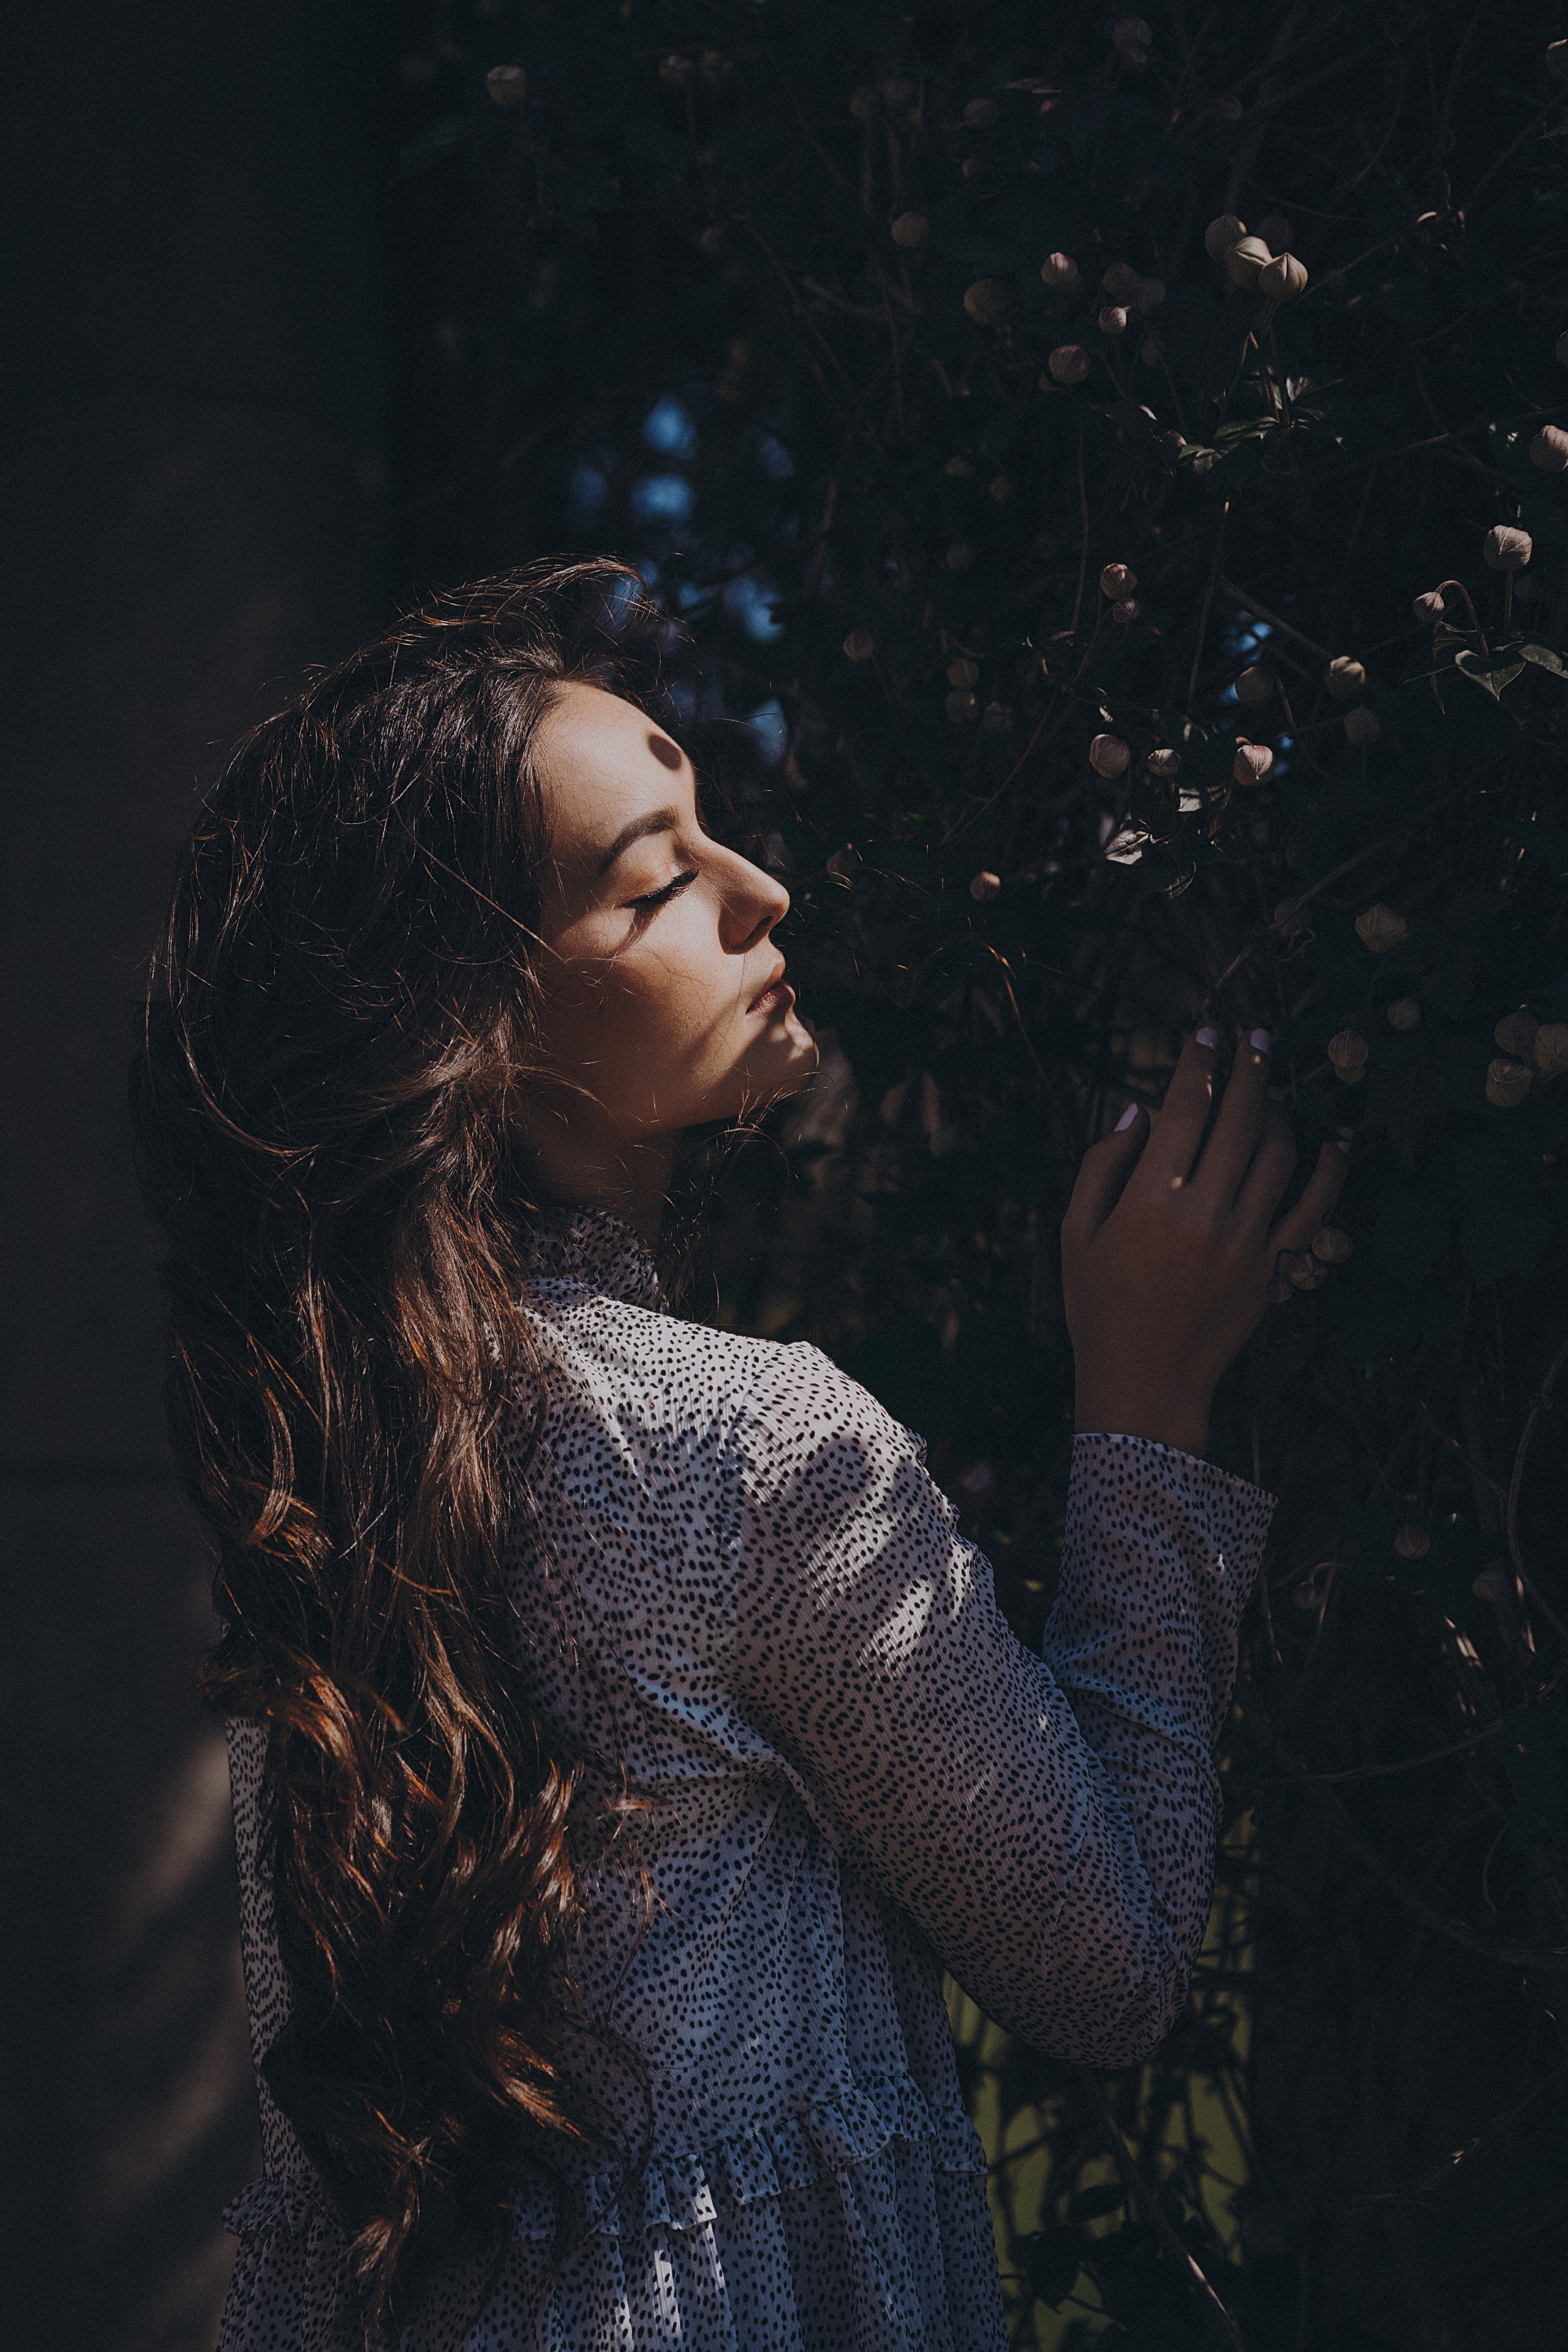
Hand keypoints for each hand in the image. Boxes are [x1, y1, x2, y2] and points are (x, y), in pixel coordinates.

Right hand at [1061, 1025, 1348, 1458]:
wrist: (1144, 1382)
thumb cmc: (1098, 1305)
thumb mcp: (1075, 1232)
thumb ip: (1102, 1164)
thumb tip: (1139, 1108)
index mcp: (1149, 1201)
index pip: (1185, 1109)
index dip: (1199, 1063)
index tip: (1206, 1034)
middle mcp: (1204, 1214)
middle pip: (1240, 1120)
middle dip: (1250, 1068)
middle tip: (1255, 1035)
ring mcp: (1246, 1242)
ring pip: (1279, 1154)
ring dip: (1279, 1110)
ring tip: (1272, 1088)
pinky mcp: (1273, 1270)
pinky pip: (1315, 1209)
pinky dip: (1331, 1170)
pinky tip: (1335, 1140)